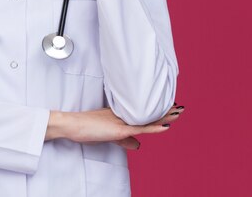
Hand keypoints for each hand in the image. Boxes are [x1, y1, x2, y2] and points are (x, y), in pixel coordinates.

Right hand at [45, 103, 184, 150]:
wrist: (72, 124)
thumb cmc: (86, 128)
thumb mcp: (109, 135)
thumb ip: (125, 140)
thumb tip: (139, 145)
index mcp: (121, 115)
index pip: (143, 113)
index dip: (156, 110)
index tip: (169, 106)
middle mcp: (124, 115)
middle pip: (148, 113)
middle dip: (165, 110)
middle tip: (179, 106)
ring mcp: (122, 121)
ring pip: (147, 118)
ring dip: (165, 115)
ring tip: (178, 111)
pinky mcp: (120, 129)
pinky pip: (141, 129)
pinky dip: (154, 128)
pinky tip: (166, 126)